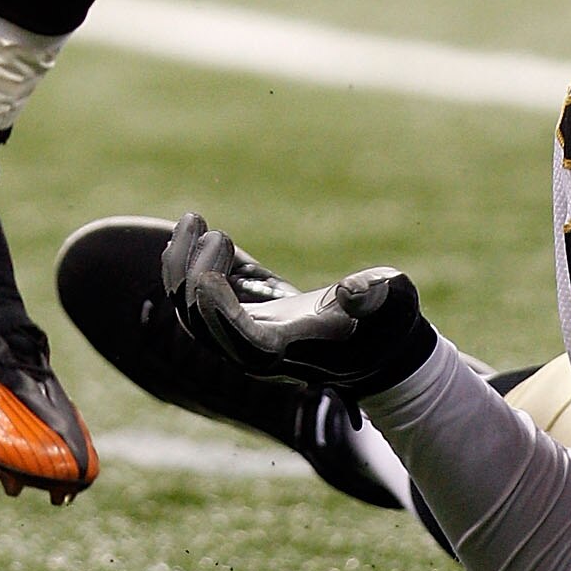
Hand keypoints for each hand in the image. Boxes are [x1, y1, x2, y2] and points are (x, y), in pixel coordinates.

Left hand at [163, 211, 431, 396]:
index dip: (223, 317)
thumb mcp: (390, 302)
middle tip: (217, 235)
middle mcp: (256, 348)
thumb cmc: (384, 319)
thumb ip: (373, 296)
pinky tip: (194, 228)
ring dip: (180, 267)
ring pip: (189, 311)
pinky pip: (194, 294)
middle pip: (204, 328)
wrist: (373, 339)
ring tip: (194, 220)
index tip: (210, 280)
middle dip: (196, 281)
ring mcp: (242, 331)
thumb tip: (354, 292)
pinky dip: (185, 262)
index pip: (245, 344)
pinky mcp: (237, 310)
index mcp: (291, 349)